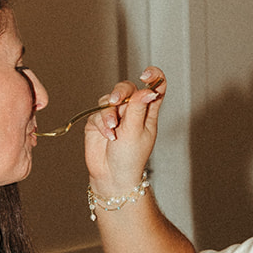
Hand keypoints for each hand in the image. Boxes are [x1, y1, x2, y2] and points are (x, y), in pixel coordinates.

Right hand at [84, 67, 165, 193]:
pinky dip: (102, 123)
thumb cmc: (130, 158)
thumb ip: (138, 107)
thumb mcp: (136, 131)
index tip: (146, 75)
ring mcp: (114, 115)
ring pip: (109, 99)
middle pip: (127, 89)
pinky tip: (108, 135)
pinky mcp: (98, 122)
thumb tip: (148, 89)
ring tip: (113, 129)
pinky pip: (97, 112)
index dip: (153, 76)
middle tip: (116, 101)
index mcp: (147, 111)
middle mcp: (131, 110)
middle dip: (120, 92)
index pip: (154, 87)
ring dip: (109, 113)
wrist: (112, 177)